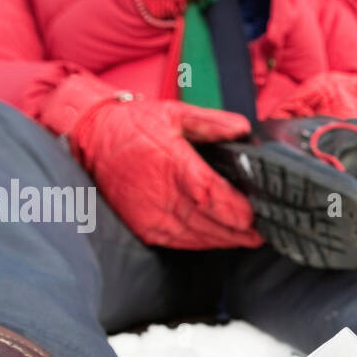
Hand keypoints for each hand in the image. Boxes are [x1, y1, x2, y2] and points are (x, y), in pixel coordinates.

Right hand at [39, 74, 259, 249]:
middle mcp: (163, 196)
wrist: (90, 140)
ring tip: (251, 238)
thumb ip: (210, 123)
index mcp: (173, 165)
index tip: (257, 214)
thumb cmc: (133, 125)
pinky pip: (183, 243)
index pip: (211, 196)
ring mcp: (154, 216)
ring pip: (201, 238)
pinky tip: (222, 239)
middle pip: (212, 223)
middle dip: (242, 230)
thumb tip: (242, 128)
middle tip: (267, 230)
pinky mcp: (147, 229)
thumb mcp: (173, 113)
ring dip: (228, 241)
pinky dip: (206, 243)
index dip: (237, 210)